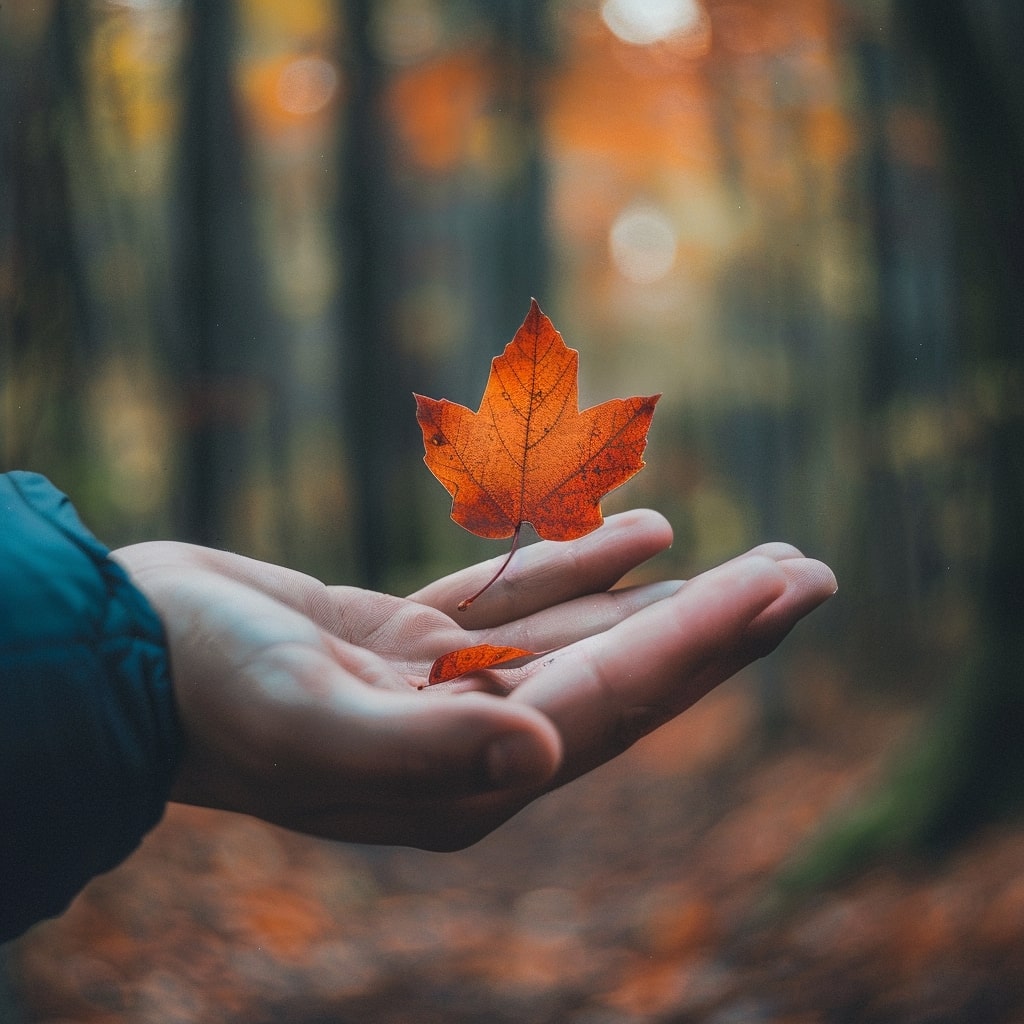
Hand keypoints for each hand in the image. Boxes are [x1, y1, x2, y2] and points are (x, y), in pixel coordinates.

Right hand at [113, 510, 835, 849]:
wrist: (125, 657)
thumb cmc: (203, 689)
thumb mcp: (304, 717)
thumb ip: (425, 744)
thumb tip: (546, 754)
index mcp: (468, 772)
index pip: (615, 698)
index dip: (708, 640)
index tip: (790, 584)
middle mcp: (475, 738)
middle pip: (630, 676)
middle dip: (724, 626)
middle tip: (811, 573)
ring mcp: (448, 689)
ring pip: (587, 636)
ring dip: (670, 597)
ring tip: (754, 561)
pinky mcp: (413, 643)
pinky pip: (521, 603)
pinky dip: (583, 569)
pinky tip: (646, 533)